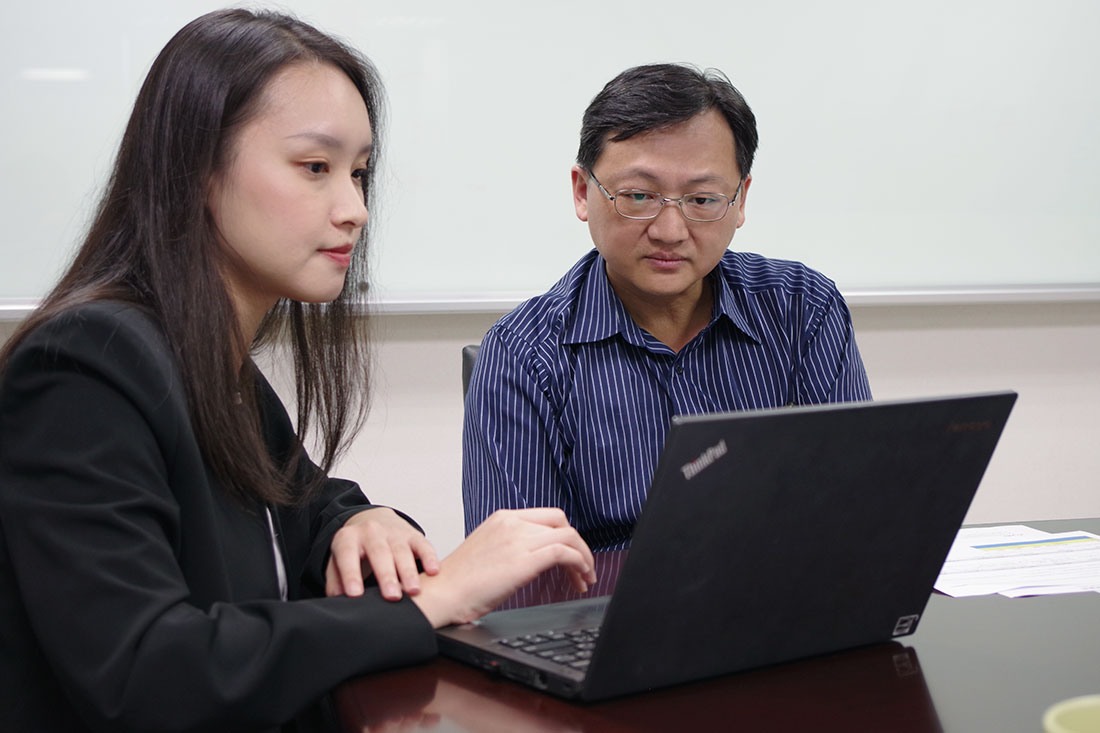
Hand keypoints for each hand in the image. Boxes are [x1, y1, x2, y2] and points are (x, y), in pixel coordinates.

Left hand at [325, 508, 439, 600]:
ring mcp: (394, 532)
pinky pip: (423, 544)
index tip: (355, 594)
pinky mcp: (413, 534)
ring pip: (402, 550)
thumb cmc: (356, 549)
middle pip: (379, 553)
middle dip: (386, 575)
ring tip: (413, 590)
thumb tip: (336, 601)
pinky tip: (433, 571)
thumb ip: (335, 580)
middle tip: (391, 596)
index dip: (351, 575)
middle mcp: (371, 531)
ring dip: (408, 571)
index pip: (347, 555)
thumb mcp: (338, 560)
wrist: (373, 520)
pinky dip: (429, 558)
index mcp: (348, 538)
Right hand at [411, 508, 596, 627]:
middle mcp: (511, 523)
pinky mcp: (523, 560)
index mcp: (502, 518)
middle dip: (579, 544)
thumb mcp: (488, 550)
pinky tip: (579, 578)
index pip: (547, 516)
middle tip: (583, 567)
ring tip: (585, 578)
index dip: (565, 534)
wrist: (442, 594)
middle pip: (561, 523)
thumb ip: (511, 545)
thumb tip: (534, 557)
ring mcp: (518, 539)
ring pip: (568, 537)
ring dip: (584, 558)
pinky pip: (564, 553)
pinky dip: (579, 564)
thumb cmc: (460, 582)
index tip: (571, 554)